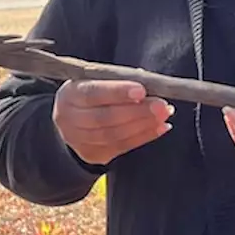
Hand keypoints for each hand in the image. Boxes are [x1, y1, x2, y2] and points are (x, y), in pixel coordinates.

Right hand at [52, 79, 173, 165]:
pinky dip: (143, 137)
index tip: (142, 90)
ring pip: (114, 135)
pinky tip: (160, 127)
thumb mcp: (96, 80)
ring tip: (164, 115)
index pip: (93, 93)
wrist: (71, 119)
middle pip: (105, 117)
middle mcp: (69, 118)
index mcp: (70, 94)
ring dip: (144, 125)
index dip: (118, 92)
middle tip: (162, 105)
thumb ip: (118, 80)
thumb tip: (150, 83)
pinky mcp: (91, 154)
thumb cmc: (92, 92)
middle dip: (137, 111)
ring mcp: (78, 140)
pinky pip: (121, 147)